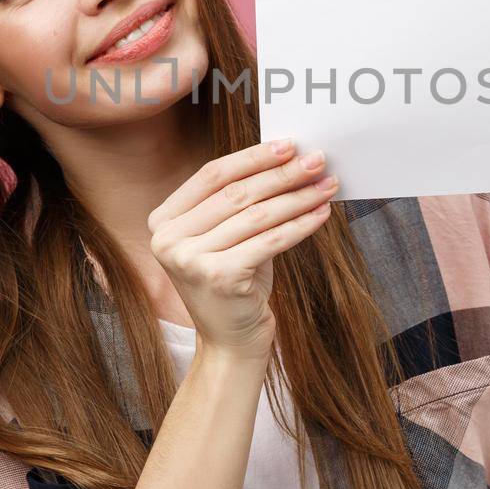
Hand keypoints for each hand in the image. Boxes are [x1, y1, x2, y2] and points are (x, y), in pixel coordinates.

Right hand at [146, 139, 338, 359]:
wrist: (230, 343)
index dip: (252, 157)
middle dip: (282, 173)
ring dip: (298, 197)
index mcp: (162, 221)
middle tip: (317, 160)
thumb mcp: (225, 238)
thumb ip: (239, 202)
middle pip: (236, 193)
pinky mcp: (218, 277)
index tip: (288, 144)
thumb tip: (286, 158)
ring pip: (256, 215)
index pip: (211, 176)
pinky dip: (300, 225)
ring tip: (327, 185)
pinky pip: (270, 241)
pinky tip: (321, 214)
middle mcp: (167, 239)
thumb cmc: (234, 282)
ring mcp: (190, 259)